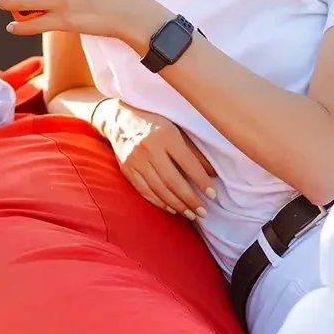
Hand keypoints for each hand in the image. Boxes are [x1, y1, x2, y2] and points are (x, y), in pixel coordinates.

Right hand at [93, 98, 217, 219]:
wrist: (120, 118)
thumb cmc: (155, 123)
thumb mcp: (177, 130)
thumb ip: (193, 151)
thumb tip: (213, 173)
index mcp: (165, 135)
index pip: (187, 162)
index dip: (201, 180)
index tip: (213, 194)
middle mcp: (149, 148)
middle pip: (172, 180)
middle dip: (190, 199)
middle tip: (203, 212)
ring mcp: (135, 160)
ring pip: (159, 189)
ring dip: (177, 205)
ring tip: (191, 215)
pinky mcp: (126, 169)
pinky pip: (144, 191)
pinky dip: (159, 202)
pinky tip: (172, 209)